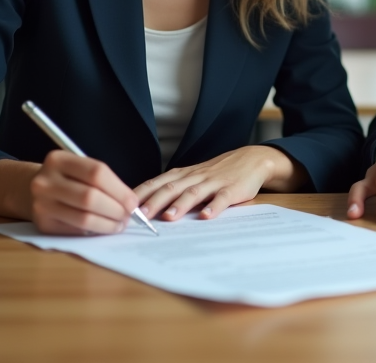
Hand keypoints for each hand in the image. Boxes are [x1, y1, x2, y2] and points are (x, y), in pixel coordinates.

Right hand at [29, 150, 139, 235]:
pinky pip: (75, 231)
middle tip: (128, 216)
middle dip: (115, 209)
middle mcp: (45, 182)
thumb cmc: (67, 178)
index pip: (96, 173)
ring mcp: (41, 204)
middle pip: (90, 197)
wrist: (33, 190)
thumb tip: (131, 203)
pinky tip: (103, 228)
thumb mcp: (80, 168)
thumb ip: (103, 180)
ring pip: (83, 218)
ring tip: (119, 225)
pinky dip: (94, 231)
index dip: (119, 190)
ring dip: (108, 224)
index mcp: (58, 160)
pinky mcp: (42, 225)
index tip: (133, 202)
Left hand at [134, 145, 300, 221]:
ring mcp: (214, 182)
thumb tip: (146, 209)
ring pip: (194, 192)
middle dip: (154, 201)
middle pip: (171, 187)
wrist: (252, 159)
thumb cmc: (218, 173)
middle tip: (140, 216)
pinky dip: (214, 207)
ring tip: (169, 217)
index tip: (124, 206)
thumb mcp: (194, 178)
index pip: (157, 182)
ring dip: (180, 204)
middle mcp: (196, 176)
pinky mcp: (233, 189)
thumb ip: (174, 190)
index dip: (141, 194)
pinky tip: (207, 216)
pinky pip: (222, 198)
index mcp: (184, 175)